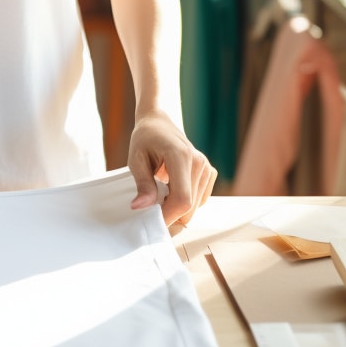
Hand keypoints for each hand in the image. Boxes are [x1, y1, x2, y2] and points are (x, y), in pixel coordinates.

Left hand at [127, 112, 216, 228]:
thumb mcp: (136, 159)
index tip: (151, 223)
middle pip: (189, 206)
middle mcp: (199, 163)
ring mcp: (207, 168)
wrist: (158, 123)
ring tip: (158, 198)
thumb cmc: (144, 139)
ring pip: (195, 206)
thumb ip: (142, 184)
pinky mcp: (209, 173)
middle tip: (150, 213)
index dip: (167, 216)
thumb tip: (140, 208)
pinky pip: (199, 199)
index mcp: (181, 156)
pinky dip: (184, 203)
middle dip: (170, 216)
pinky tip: (170, 192)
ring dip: (176, 209)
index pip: (182, 199)